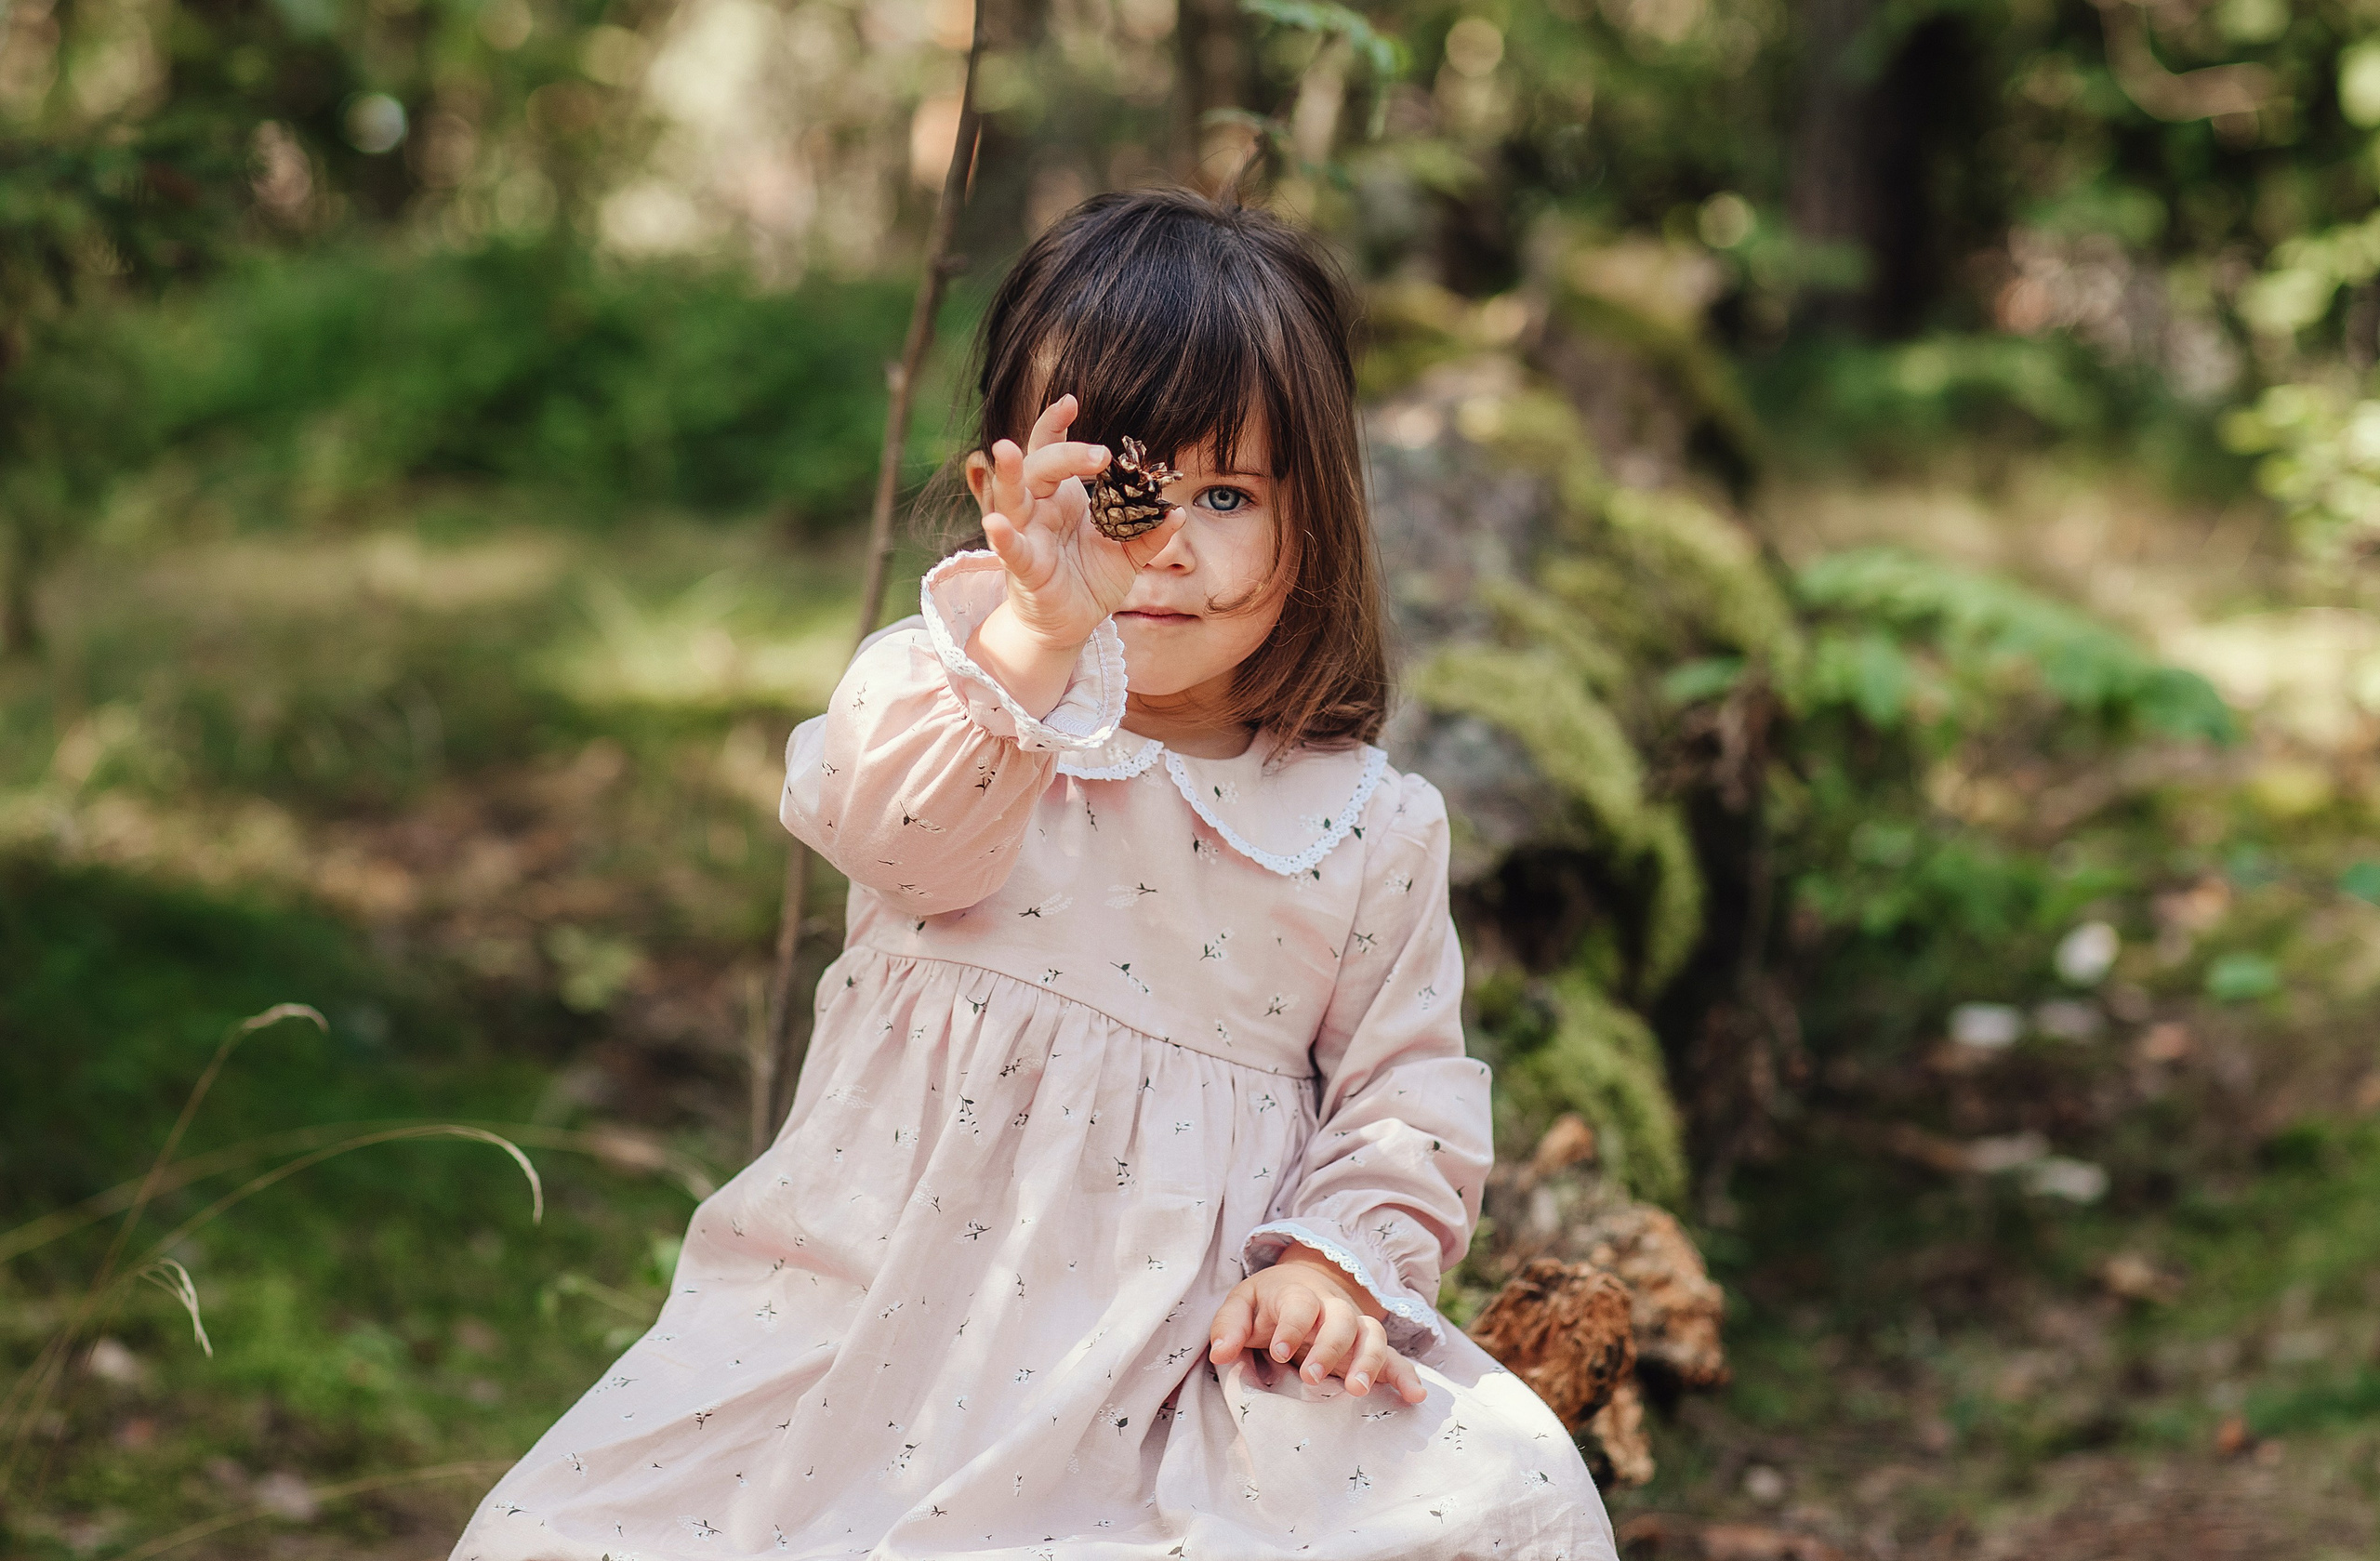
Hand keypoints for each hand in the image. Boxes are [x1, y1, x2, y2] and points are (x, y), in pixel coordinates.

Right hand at [974, 395, 1185, 672]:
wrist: (1072, 624)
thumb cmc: (1092, 580)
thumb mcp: (1128, 555)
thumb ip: (1150, 534)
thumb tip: (1177, 513)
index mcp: (1061, 497)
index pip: (1051, 449)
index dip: (1055, 424)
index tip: (1071, 401)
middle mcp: (1038, 509)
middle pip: (1039, 467)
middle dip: (1065, 454)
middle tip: (1101, 455)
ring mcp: (1026, 536)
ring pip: (1012, 498)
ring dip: (1008, 474)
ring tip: (1004, 449)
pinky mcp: (1024, 568)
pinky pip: (1010, 549)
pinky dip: (1002, 536)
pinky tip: (995, 522)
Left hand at [1206, 1244, 1428, 1403]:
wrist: (1308, 1283)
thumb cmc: (1270, 1302)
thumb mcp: (1242, 1303)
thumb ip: (1228, 1325)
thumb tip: (1220, 1353)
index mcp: (1299, 1295)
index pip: (1300, 1305)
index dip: (1291, 1326)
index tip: (1278, 1352)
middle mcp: (1333, 1309)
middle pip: (1342, 1320)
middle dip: (1329, 1348)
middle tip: (1311, 1377)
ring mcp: (1356, 1328)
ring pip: (1372, 1335)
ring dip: (1368, 1361)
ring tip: (1356, 1392)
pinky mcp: (1370, 1348)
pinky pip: (1394, 1358)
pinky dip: (1406, 1375)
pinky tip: (1415, 1396)